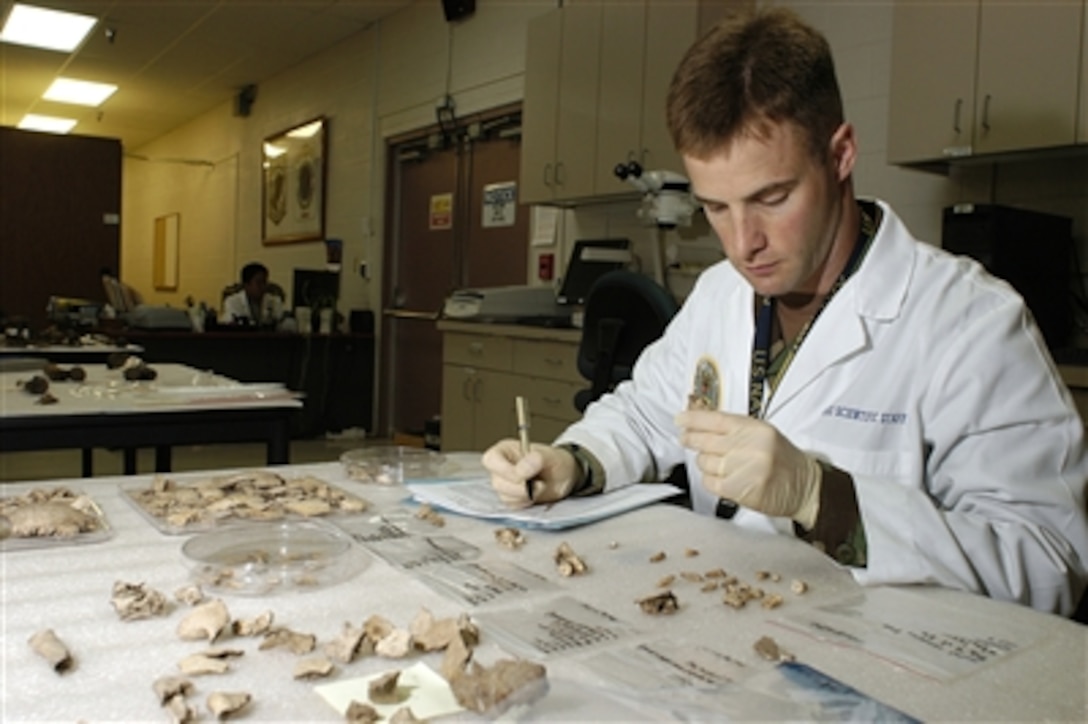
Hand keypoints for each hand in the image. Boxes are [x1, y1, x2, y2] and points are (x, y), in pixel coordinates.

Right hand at [481, 439, 579, 508]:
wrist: (563, 477)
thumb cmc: (554, 461)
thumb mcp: (550, 456)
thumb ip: (536, 459)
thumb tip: (522, 470)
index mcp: (505, 451)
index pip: (491, 460)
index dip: (504, 470)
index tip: (523, 476)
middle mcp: (501, 468)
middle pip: (497, 482)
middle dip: (519, 487)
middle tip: (539, 484)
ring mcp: (505, 485)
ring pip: (504, 496)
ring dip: (525, 496)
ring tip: (540, 486)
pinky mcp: (512, 499)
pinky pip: (513, 506)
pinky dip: (526, 503)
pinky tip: (535, 495)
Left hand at [676, 410, 821, 528]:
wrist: (804, 486)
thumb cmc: (782, 459)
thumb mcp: (763, 434)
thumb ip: (735, 428)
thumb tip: (700, 423)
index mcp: (755, 429)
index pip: (716, 419)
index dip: (693, 419)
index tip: (680, 419)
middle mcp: (750, 447)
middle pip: (705, 441)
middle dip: (690, 439)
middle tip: (685, 438)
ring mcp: (744, 469)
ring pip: (705, 462)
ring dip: (705, 462)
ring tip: (717, 463)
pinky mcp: (740, 490)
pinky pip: (710, 482)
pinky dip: (710, 480)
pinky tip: (720, 477)